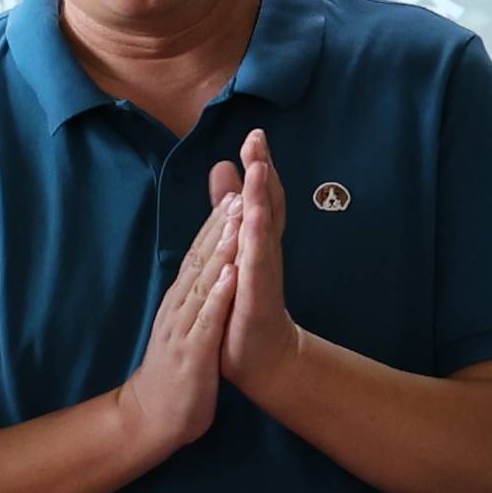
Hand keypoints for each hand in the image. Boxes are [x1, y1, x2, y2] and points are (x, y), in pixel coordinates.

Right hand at [126, 188, 238, 464]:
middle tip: (237, 194)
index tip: (232, 196)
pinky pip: (206, 320)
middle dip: (219, 227)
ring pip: (203, 283)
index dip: (214, 227)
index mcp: (180, 301)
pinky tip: (232, 275)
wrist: (152, 417)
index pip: (196, 256)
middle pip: (199, 260)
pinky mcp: (192, 353)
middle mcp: (178, 307)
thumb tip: (207, 270)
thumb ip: (194, 297)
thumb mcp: (184, 326)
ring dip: (219, 251)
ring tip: (236, 222)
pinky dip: (219, 295)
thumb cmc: (175, 372)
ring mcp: (183, 328)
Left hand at [215, 130, 300, 386]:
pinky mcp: (257, 294)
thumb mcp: (235, 248)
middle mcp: (265, 251)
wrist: (262, 358)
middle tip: (256, 137)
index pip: (261, 196)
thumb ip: (229, 210)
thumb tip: (224, 167)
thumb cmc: (246, 303)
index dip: (259, 165)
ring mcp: (263, 272)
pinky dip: (255, 239)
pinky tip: (253, 218)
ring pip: (263, 227)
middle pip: (267, 203)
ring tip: (258, 167)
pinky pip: (256, 263)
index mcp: (258, 241)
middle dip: (263, 171)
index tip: (253, 134)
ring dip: (262, 197)